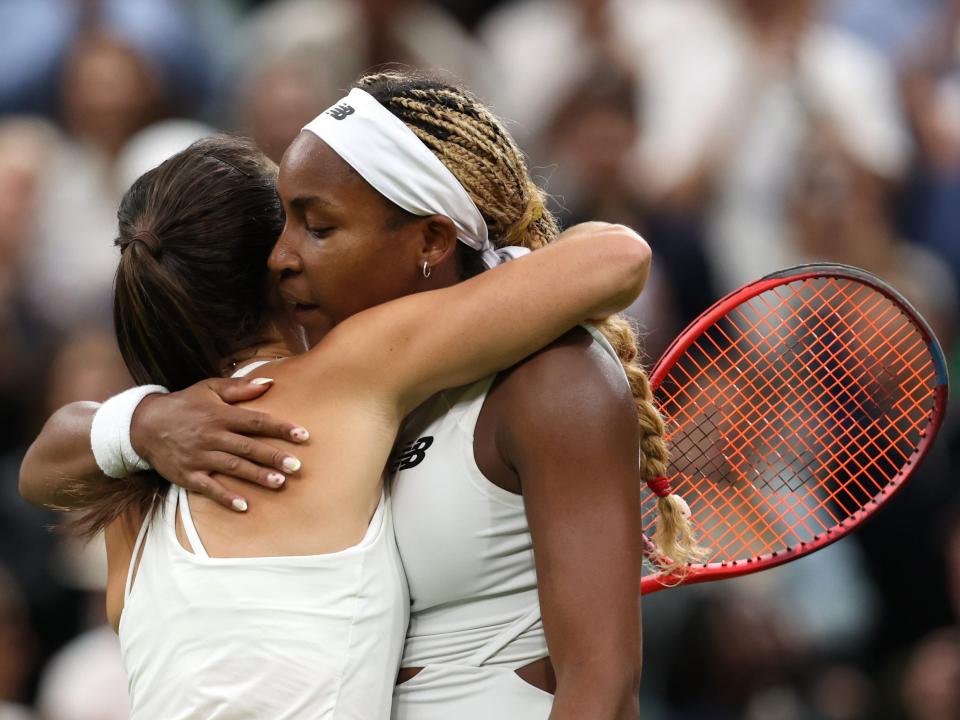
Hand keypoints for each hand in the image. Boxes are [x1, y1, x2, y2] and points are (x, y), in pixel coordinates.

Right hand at [130, 377, 308, 510]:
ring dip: (257, 476)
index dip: (280, 428)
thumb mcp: (209, 388)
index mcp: (220, 415)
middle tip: (297, 465)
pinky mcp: (187, 475)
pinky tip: (244, 506)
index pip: (256, 421)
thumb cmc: (184, 404)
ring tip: (280, 482)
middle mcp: (212, 436)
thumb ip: (239, 388)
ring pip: (233, 467)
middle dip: (273, 456)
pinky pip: (209, 488)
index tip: (303, 434)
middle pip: (248, 447)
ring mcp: (199, 457)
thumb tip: (270, 384)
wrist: (143, 424)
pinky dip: (226, 497)